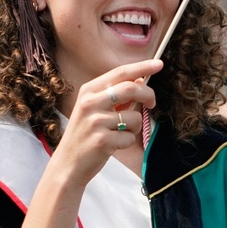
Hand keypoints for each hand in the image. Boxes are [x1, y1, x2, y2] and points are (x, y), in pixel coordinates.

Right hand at [52, 59, 161, 185]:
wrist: (68, 164)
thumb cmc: (86, 135)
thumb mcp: (94, 109)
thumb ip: (115, 95)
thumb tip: (141, 81)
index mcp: (88, 91)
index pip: (120, 73)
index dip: (142, 67)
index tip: (159, 64)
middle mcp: (90, 103)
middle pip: (131, 88)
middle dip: (148, 95)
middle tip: (152, 103)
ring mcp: (95, 121)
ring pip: (135, 116)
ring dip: (135, 126)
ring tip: (120, 133)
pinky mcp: (102, 140)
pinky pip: (130, 136)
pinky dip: (127, 141)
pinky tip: (113, 145)